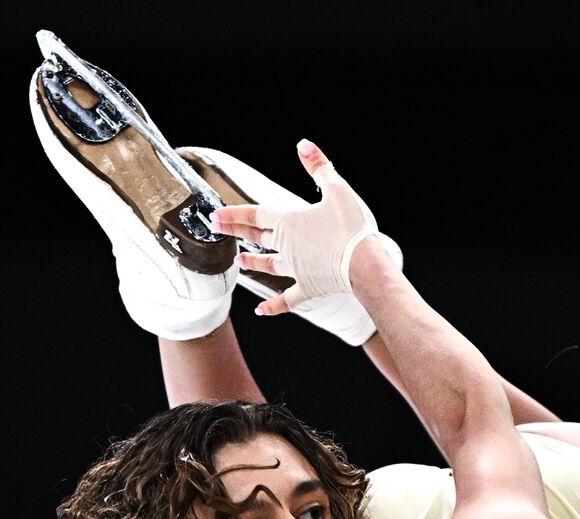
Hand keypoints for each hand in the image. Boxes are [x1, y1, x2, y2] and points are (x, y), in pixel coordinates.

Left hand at [210, 140, 385, 314]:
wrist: (365, 265)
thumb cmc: (352, 227)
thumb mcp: (337, 189)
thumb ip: (319, 167)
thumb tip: (303, 145)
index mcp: (290, 221)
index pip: (256, 214)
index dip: (234, 213)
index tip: (215, 215)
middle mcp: (287, 246)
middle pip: (256, 236)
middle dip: (235, 231)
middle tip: (215, 228)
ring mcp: (295, 269)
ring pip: (268, 265)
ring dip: (253, 262)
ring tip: (239, 261)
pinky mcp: (307, 287)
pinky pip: (286, 299)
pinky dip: (273, 306)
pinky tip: (260, 311)